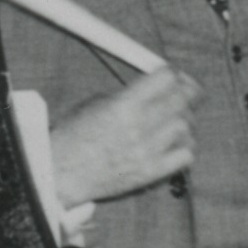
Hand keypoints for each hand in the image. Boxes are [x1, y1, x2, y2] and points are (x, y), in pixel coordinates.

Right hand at [49, 66, 195, 207]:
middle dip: (188, 93)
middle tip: (184, 94)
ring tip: (174, 121)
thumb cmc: (74, 136)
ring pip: (187, 127)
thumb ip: (131, 93)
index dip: (173, 74)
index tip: (173, 77)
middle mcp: (138, 127)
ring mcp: (147, 151)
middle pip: (183, 100)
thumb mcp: (96, 103)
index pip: (166, 78)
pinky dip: (185, 146)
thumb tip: (159, 84)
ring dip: (184, 121)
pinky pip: (186, 155)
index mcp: (123, 105)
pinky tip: (174, 143)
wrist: (59, 173)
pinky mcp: (151, 172)